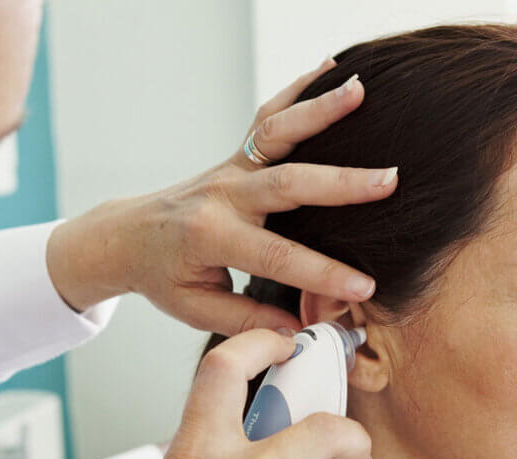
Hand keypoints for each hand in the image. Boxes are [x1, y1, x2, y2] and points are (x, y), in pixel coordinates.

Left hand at [47, 59, 397, 335]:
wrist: (127, 236)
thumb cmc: (163, 276)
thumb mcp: (195, 308)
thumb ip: (248, 319)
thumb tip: (300, 331)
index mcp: (211, 237)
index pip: (276, 257)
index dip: (323, 273)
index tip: (365, 287)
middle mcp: (223, 194)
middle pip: (287, 183)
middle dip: (341, 183)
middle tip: (389, 181)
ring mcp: (231, 167)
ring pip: (278, 133)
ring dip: (320, 110)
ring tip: (361, 91)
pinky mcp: (238, 154)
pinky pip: (270, 117)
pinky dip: (300, 90)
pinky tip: (331, 69)